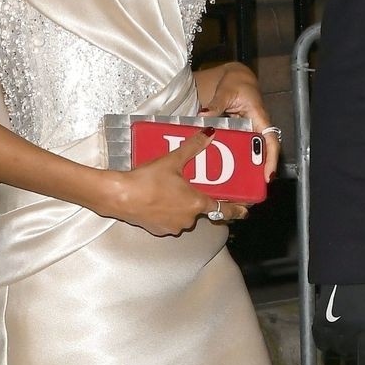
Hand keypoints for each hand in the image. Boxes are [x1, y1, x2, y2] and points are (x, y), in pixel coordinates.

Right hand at [99, 129, 246, 236]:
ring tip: (168, 191)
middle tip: (187, 187)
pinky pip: (169, 221)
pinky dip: (166, 212)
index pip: (223, 209)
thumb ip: (193, 148)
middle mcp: (188, 218)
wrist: (120, 196)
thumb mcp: (172, 160)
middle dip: (195, 200)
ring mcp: (173, 227)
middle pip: (199, 210)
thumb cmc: (148, 179)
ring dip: (180, 206)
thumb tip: (209, 134)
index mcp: (196, 202)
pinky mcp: (158, 230)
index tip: (245, 211)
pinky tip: (157, 200)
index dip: (236, 210)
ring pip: (184, 216)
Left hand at [199, 62, 279, 182]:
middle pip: (261, 154)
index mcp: (259, 118)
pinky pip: (237, 148)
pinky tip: (218, 169)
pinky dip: (230, 158)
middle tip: (249, 190)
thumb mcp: (226, 91)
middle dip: (257, 172)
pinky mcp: (238, 134)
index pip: (271, 142)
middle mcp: (255, 128)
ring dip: (243, 168)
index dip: (271, 160)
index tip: (268, 176)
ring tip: (234, 186)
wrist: (234, 78)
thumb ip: (216, 103)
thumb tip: (205, 114)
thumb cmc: (235, 82)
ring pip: (249, 154)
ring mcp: (247, 132)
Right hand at [313, 281, 364, 364]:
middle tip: (357, 345)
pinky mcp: (320, 318)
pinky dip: (324, 343)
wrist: (351, 267)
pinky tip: (330, 338)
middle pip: (350, 353)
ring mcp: (333, 324)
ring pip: (336, 348)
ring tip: (345, 338)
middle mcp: (350, 329)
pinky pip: (319, 340)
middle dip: (355, 353)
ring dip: (341, 347)